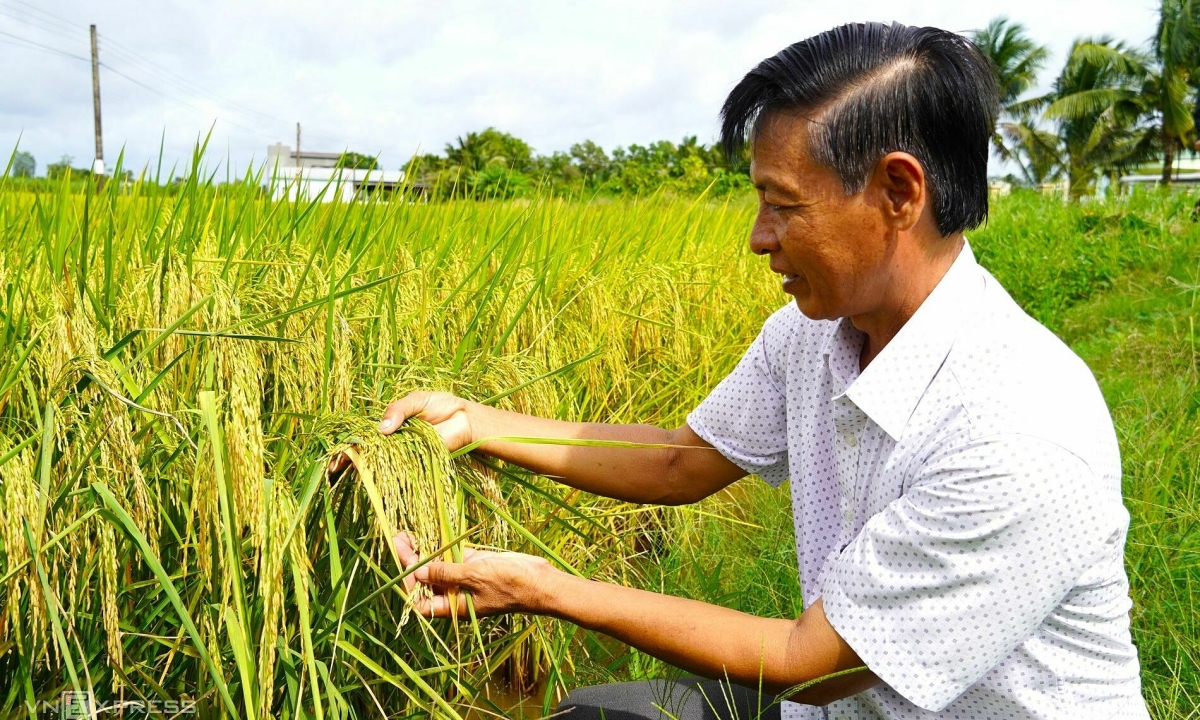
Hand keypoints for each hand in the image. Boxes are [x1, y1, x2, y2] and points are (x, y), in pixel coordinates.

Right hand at [328, 391, 473, 474]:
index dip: (346, 445)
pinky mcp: (417, 463)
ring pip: (379, 464)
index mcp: (389, 426)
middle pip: (366, 453)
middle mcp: (393, 443)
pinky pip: (399, 470)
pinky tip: (371, 477)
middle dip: (347, 460)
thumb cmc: (442, 405)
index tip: (332, 454)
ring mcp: (404, 454)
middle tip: (332, 467)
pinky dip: (386, 474)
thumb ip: (398, 410)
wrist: (466, 418)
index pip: (363, 436)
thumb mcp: (416, 400)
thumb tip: (383, 428)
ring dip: (363, 469)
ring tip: (342, 472)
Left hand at [392, 532, 555, 617]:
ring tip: (407, 533)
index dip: (408, 585)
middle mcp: (455, 594)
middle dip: (411, 562)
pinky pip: (454, 556)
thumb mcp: (474, 576)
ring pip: (438, 566)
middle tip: (399, 538)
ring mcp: (466, 579)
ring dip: (424, 551)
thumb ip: (445, 573)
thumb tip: (418, 571)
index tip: (403, 563)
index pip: (421, 601)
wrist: (540, 582)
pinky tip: (430, 533)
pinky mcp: (476, 565)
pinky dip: (442, 545)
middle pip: (425, 581)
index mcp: (454, 606)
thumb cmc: (510, 585)